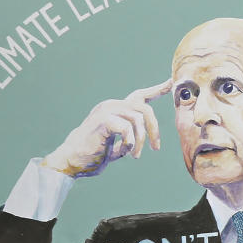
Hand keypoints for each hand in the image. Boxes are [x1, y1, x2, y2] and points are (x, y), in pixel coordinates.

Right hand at [41, 79, 172, 177]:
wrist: (71, 161)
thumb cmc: (93, 155)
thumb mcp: (117, 145)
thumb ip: (130, 137)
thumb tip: (143, 137)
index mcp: (115, 109)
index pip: (139, 95)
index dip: (157, 90)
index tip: (170, 81)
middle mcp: (112, 105)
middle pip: (144, 109)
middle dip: (154, 129)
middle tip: (155, 148)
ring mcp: (106, 110)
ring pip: (138, 119)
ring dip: (140, 140)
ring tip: (135, 155)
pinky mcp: (103, 119)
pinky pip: (127, 128)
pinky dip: (129, 142)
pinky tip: (123, 152)